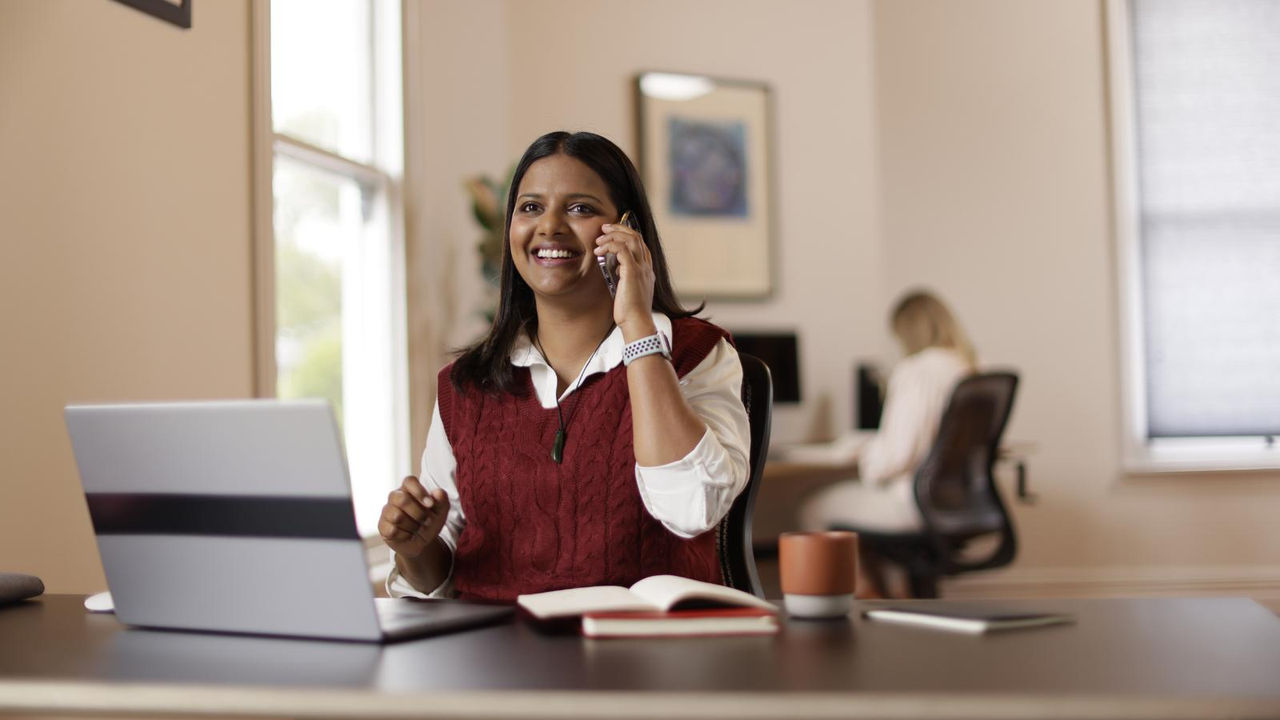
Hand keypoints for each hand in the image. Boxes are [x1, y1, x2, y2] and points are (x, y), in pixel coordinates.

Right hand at [377, 476, 449, 559]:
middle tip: (427, 521)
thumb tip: (438, 492)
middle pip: (402, 499)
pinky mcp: (382, 526)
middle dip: (418, 513)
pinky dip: (405, 535)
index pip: (409, 481)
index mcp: (409, 489)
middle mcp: (395, 497)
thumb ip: (442, 500)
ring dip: (413, 526)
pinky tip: (408, 535)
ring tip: (417, 528)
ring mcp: (387, 511)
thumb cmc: (429, 521)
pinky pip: (392, 530)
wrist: (422, 542)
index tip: (430, 504)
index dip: (419, 491)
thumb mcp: (441, 512)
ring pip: (397, 516)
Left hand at [596, 220, 655, 337]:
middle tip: (604, 228)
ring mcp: (641, 268)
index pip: (640, 244)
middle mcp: (646, 266)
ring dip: (613, 235)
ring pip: (631, 239)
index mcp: (647, 270)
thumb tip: (616, 269)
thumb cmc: (630, 312)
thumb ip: (625, 277)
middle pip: (636, 237)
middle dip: (619, 228)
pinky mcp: (632, 272)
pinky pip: (622, 249)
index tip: (611, 233)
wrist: (636, 323)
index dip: (626, 234)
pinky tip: (599, 251)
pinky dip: (609, 245)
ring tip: (599, 239)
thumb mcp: (629, 290)